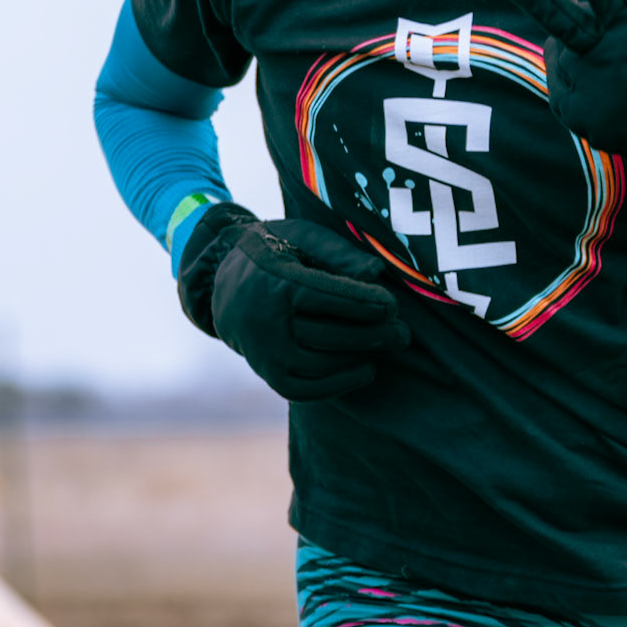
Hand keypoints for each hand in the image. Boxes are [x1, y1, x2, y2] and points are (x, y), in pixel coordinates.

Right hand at [177, 205, 408, 400]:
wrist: (223, 280)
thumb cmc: (276, 252)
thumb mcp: (302, 237)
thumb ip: (339, 252)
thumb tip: (376, 273)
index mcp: (275, 280)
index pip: (327, 297)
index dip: (365, 303)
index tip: (393, 306)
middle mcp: (264, 320)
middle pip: (328, 334)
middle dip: (372, 335)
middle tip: (403, 334)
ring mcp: (262, 351)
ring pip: (319, 365)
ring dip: (359, 359)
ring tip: (386, 348)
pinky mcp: (266, 373)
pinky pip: (303, 390)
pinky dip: (337, 385)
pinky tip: (365, 370)